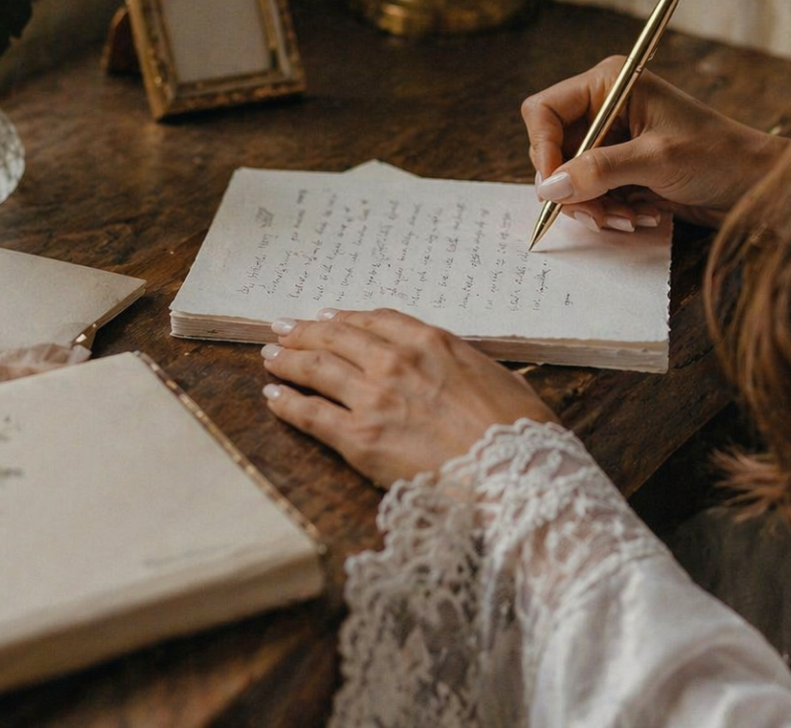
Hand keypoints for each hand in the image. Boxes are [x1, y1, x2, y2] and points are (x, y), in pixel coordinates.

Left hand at [259, 309, 558, 486]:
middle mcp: (396, 362)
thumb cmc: (520, 432)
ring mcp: (373, 398)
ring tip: (270, 356)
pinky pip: (309, 414)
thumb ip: (469, 367)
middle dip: (306, 331)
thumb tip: (465, 371)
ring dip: (288, 359)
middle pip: (338, 337)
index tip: (330, 317)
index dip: (348, 317)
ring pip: (316, 368)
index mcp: (433, 343)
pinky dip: (286, 402)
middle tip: (284, 329)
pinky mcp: (358, 438)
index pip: (378, 320)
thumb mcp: (501, 379)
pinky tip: (272, 396)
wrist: (512, 473)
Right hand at [522, 56, 788, 227]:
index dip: (543, 150)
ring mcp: (612, 141)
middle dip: (571, 187)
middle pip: (553, 150)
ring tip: (626, 218)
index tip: (556, 187)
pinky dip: (608, 211)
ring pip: (570, 179)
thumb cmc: (718, 156)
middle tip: (597, 213)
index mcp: (609, 84)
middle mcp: (605, 109)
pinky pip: (592, 194)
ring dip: (592, 206)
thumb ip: (599, 171)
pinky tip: (640, 216)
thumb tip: (549, 187)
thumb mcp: (656, 160)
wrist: (757, 184)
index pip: (543, 111)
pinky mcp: (622, 170)